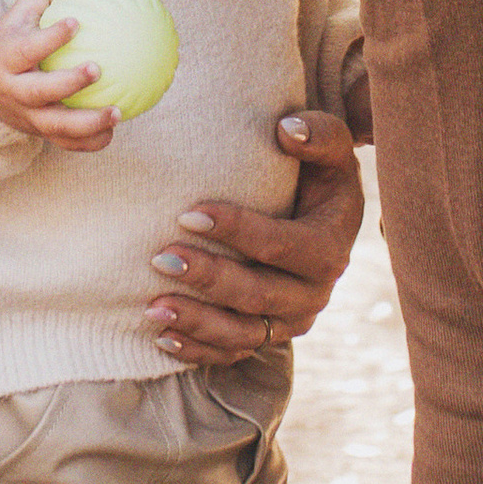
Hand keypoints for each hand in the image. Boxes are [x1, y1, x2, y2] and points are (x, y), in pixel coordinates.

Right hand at [0, 0, 116, 149]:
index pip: (27, 48)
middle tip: (97, 68)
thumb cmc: (10, 41)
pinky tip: (113, 131)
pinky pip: (65, 143)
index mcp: (6, 57)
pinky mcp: (37, 133)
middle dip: (68, 83)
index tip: (76, 22)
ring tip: (117, 112)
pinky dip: (89, 142)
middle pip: (38, 92)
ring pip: (55, 126)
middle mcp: (13, 90)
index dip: (50, 37)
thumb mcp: (15, 16)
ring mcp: (25, 115)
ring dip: (87, 123)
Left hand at [145, 106, 364, 364]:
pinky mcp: (271, 335)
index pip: (282, 244)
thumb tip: (287, 130)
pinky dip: (198, 350)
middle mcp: (316, 291)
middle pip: (258, 294)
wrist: (325, 214)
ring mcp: (293, 319)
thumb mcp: (330, 149)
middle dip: (208, 279)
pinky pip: (234, 353)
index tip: (188, 215)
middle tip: (159, 259)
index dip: (237, 231)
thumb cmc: (319, 172)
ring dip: (197, 323)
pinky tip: (162, 339)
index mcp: (331, 245)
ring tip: (152, 307)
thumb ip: (319, 134)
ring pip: (244, 334)